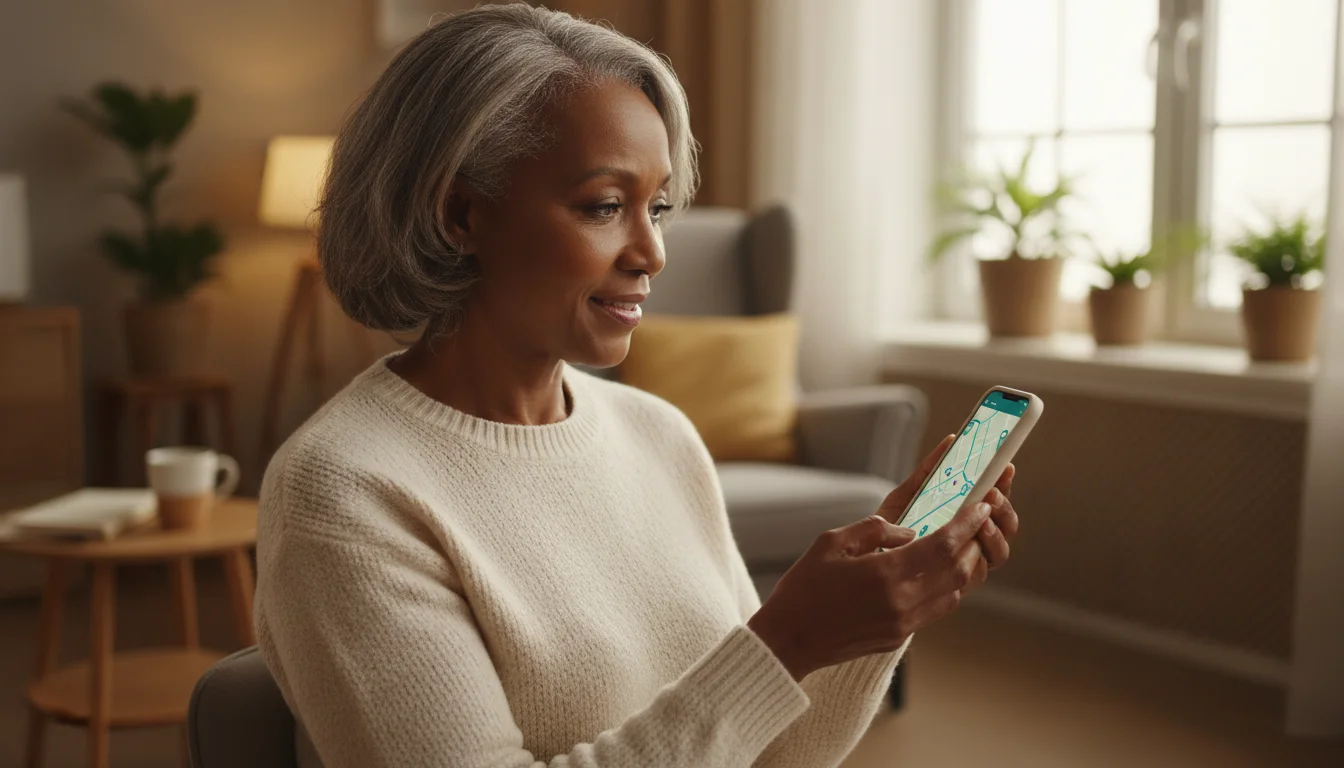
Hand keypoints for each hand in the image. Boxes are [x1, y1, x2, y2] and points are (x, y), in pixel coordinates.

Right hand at [747, 501, 990, 681]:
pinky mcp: (900, 637)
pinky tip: (938, 573)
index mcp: (884, 574)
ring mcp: (903, 623)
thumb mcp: (831, 543)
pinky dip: (947, 587)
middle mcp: (902, 602)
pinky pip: (937, 609)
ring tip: (962, 545)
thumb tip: (908, 531)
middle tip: (976, 521)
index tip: (982, 505)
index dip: (967, 523)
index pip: (943, 544)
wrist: (788, 642)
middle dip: (972, 542)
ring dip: (963, 566)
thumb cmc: (803, 589)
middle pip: (957, 569)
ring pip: (953, 592)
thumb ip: (873, 529)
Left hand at [877, 437, 1021, 588]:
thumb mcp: (909, 493)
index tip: (1006, 467)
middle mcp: (973, 541)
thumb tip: (951, 440)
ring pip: (999, 552)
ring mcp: (966, 563)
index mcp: (966, 517)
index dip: (1005, 484)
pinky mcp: (955, 584)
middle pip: (1006, 527)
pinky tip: (967, 544)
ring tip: (981, 519)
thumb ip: (929, 470)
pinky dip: (977, 558)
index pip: (995, 500)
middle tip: (992, 494)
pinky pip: (978, 574)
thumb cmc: (891, 526)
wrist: (866, 559)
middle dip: (1004, 509)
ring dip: (995, 533)